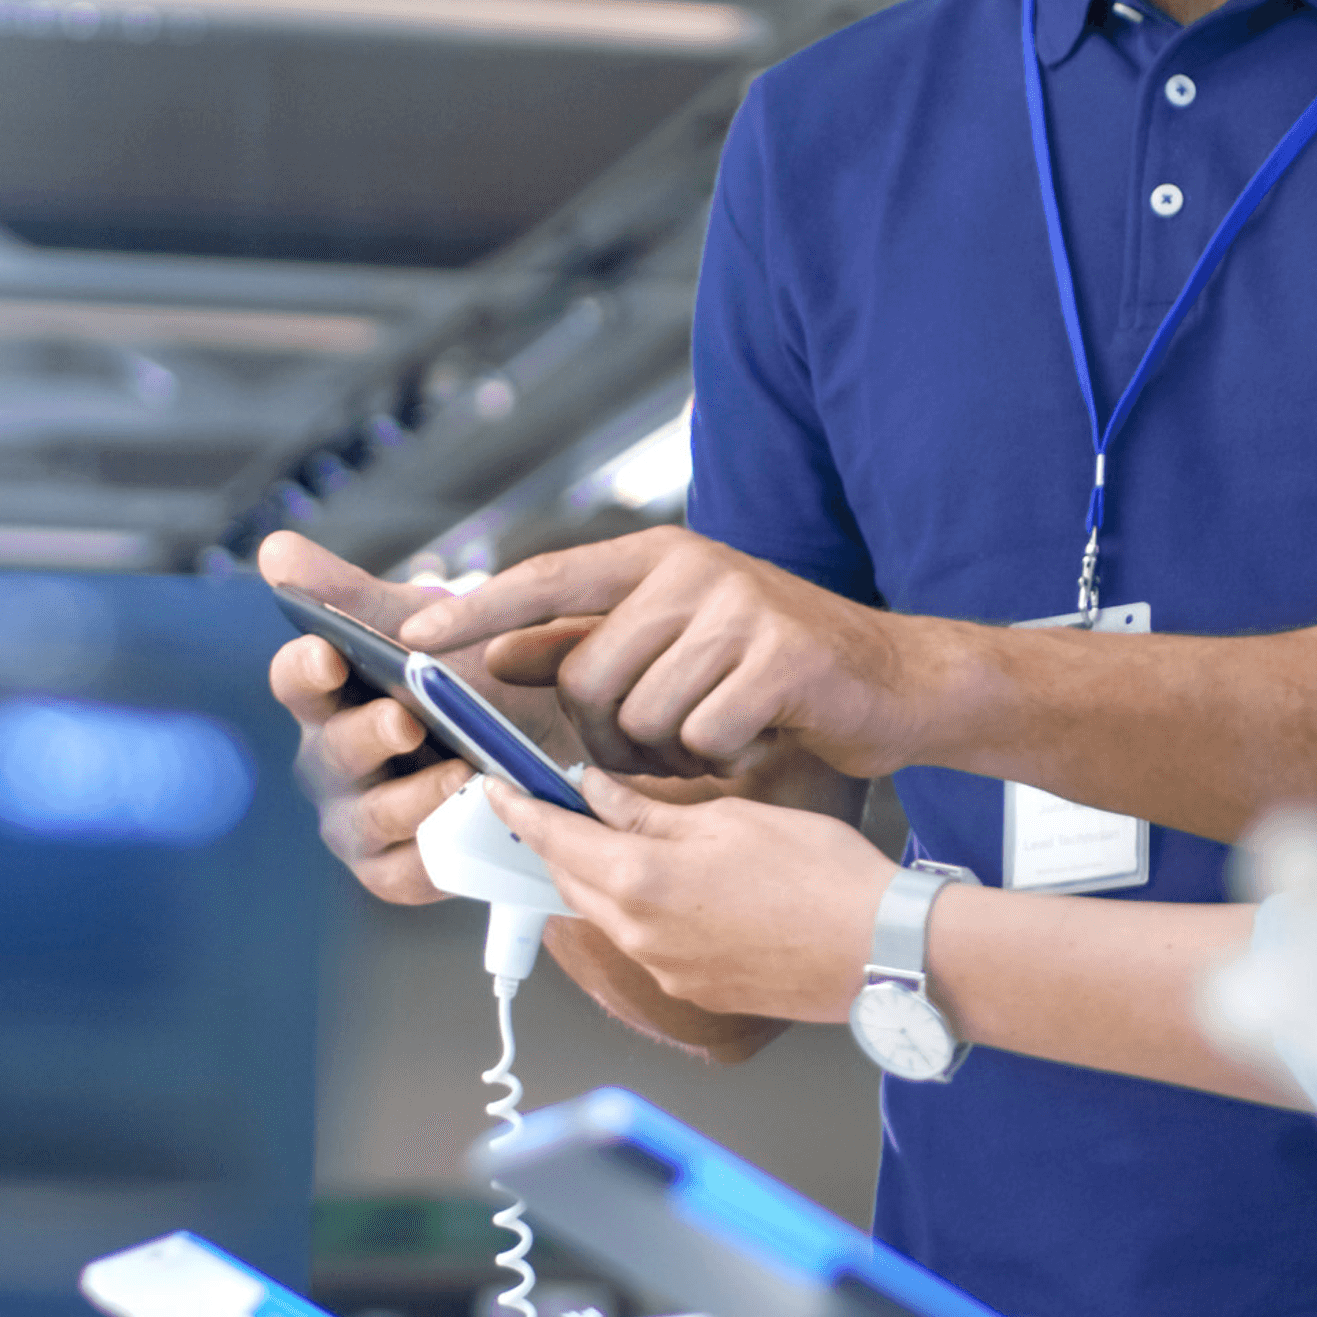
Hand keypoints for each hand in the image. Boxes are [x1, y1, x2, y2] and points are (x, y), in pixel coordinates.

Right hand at [260, 532, 508, 903]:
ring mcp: (359, 819)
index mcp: (328, 696)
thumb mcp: (417, 624)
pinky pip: (405, 870)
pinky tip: (469, 831)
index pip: (298, 680)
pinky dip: (436, 854)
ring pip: (370, 816)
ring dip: (411, 797)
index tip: (328, 654)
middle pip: (333, 752)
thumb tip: (276, 550)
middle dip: (368, 735)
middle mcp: (333, 760)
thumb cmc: (456, 677)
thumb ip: (348, 592)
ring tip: (458, 775)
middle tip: (404, 719)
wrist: (533, 738)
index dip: (306, 669)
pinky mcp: (392, 868)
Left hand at [403, 526, 954, 780]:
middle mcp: (692, 568)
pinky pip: (703, 735)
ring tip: (712, 737)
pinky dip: (720, 758)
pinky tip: (754, 738)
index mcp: (656, 558)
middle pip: (586, 677)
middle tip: (658, 746)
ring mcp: (739, 607)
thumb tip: (501, 653)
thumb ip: (593, 644)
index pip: (544, 578)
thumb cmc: (776, 668)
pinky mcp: (781, 656)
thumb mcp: (679, 642)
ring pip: (641, 715)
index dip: (479, 611)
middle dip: (608, 735)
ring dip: (667, 753)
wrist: (897, 682)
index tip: (418, 640)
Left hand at [485, 771, 900, 1024]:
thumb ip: (648, 813)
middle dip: (555, 842)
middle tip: (547, 804)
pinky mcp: (694, 990)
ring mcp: (665, 970)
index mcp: (641, 881)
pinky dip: (639, 906)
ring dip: (598, 875)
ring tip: (614, 836)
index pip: (553, 838)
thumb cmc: (822, 875)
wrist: (881, 952)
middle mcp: (639, 935)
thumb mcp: (730, 819)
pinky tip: (672, 882)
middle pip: (571, 880)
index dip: (519, 808)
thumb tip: (594, 793)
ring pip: (606, 912)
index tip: (493, 788)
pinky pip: (644, 941)